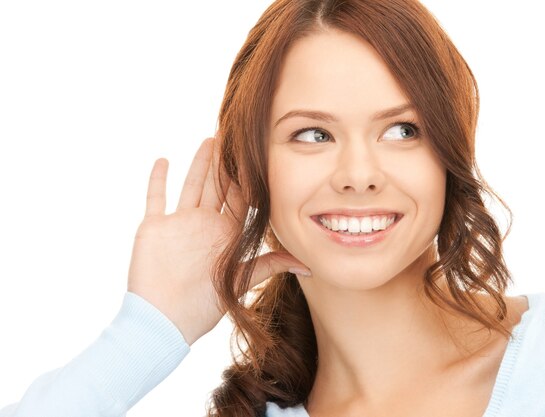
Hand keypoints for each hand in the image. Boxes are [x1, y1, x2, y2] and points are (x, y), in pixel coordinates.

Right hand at [126, 136, 309, 345]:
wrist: (164, 321)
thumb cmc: (204, 305)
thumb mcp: (241, 278)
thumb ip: (270, 265)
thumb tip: (307, 264)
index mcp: (227, 233)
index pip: (242, 198)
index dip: (250, 177)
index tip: (259, 153)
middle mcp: (205, 224)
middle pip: (218, 186)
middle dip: (226, 162)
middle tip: (234, 134)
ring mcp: (179, 224)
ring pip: (191, 185)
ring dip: (199, 164)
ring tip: (210, 140)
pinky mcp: (154, 227)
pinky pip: (156, 197)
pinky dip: (158, 180)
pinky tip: (164, 161)